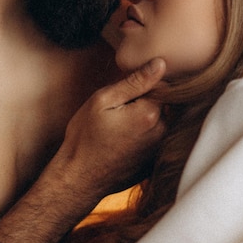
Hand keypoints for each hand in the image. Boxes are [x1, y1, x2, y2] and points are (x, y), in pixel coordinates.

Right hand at [55, 58, 166, 200]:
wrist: (78, 178)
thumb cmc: (85, 137)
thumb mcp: (103, 100)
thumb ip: (135, 81)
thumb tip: (161, 64)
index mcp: (150, 114)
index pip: (161, 86)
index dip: (142, 87)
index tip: (123, 97)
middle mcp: (162, 133)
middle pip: (164, 106)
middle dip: (146, 104)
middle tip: (118, 115)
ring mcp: (159, 150)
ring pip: (160, 124)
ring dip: (145, 122)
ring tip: (119, 131)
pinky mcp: (154, 163)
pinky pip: (155, 142)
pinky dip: (143, 139)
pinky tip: (123, 145)